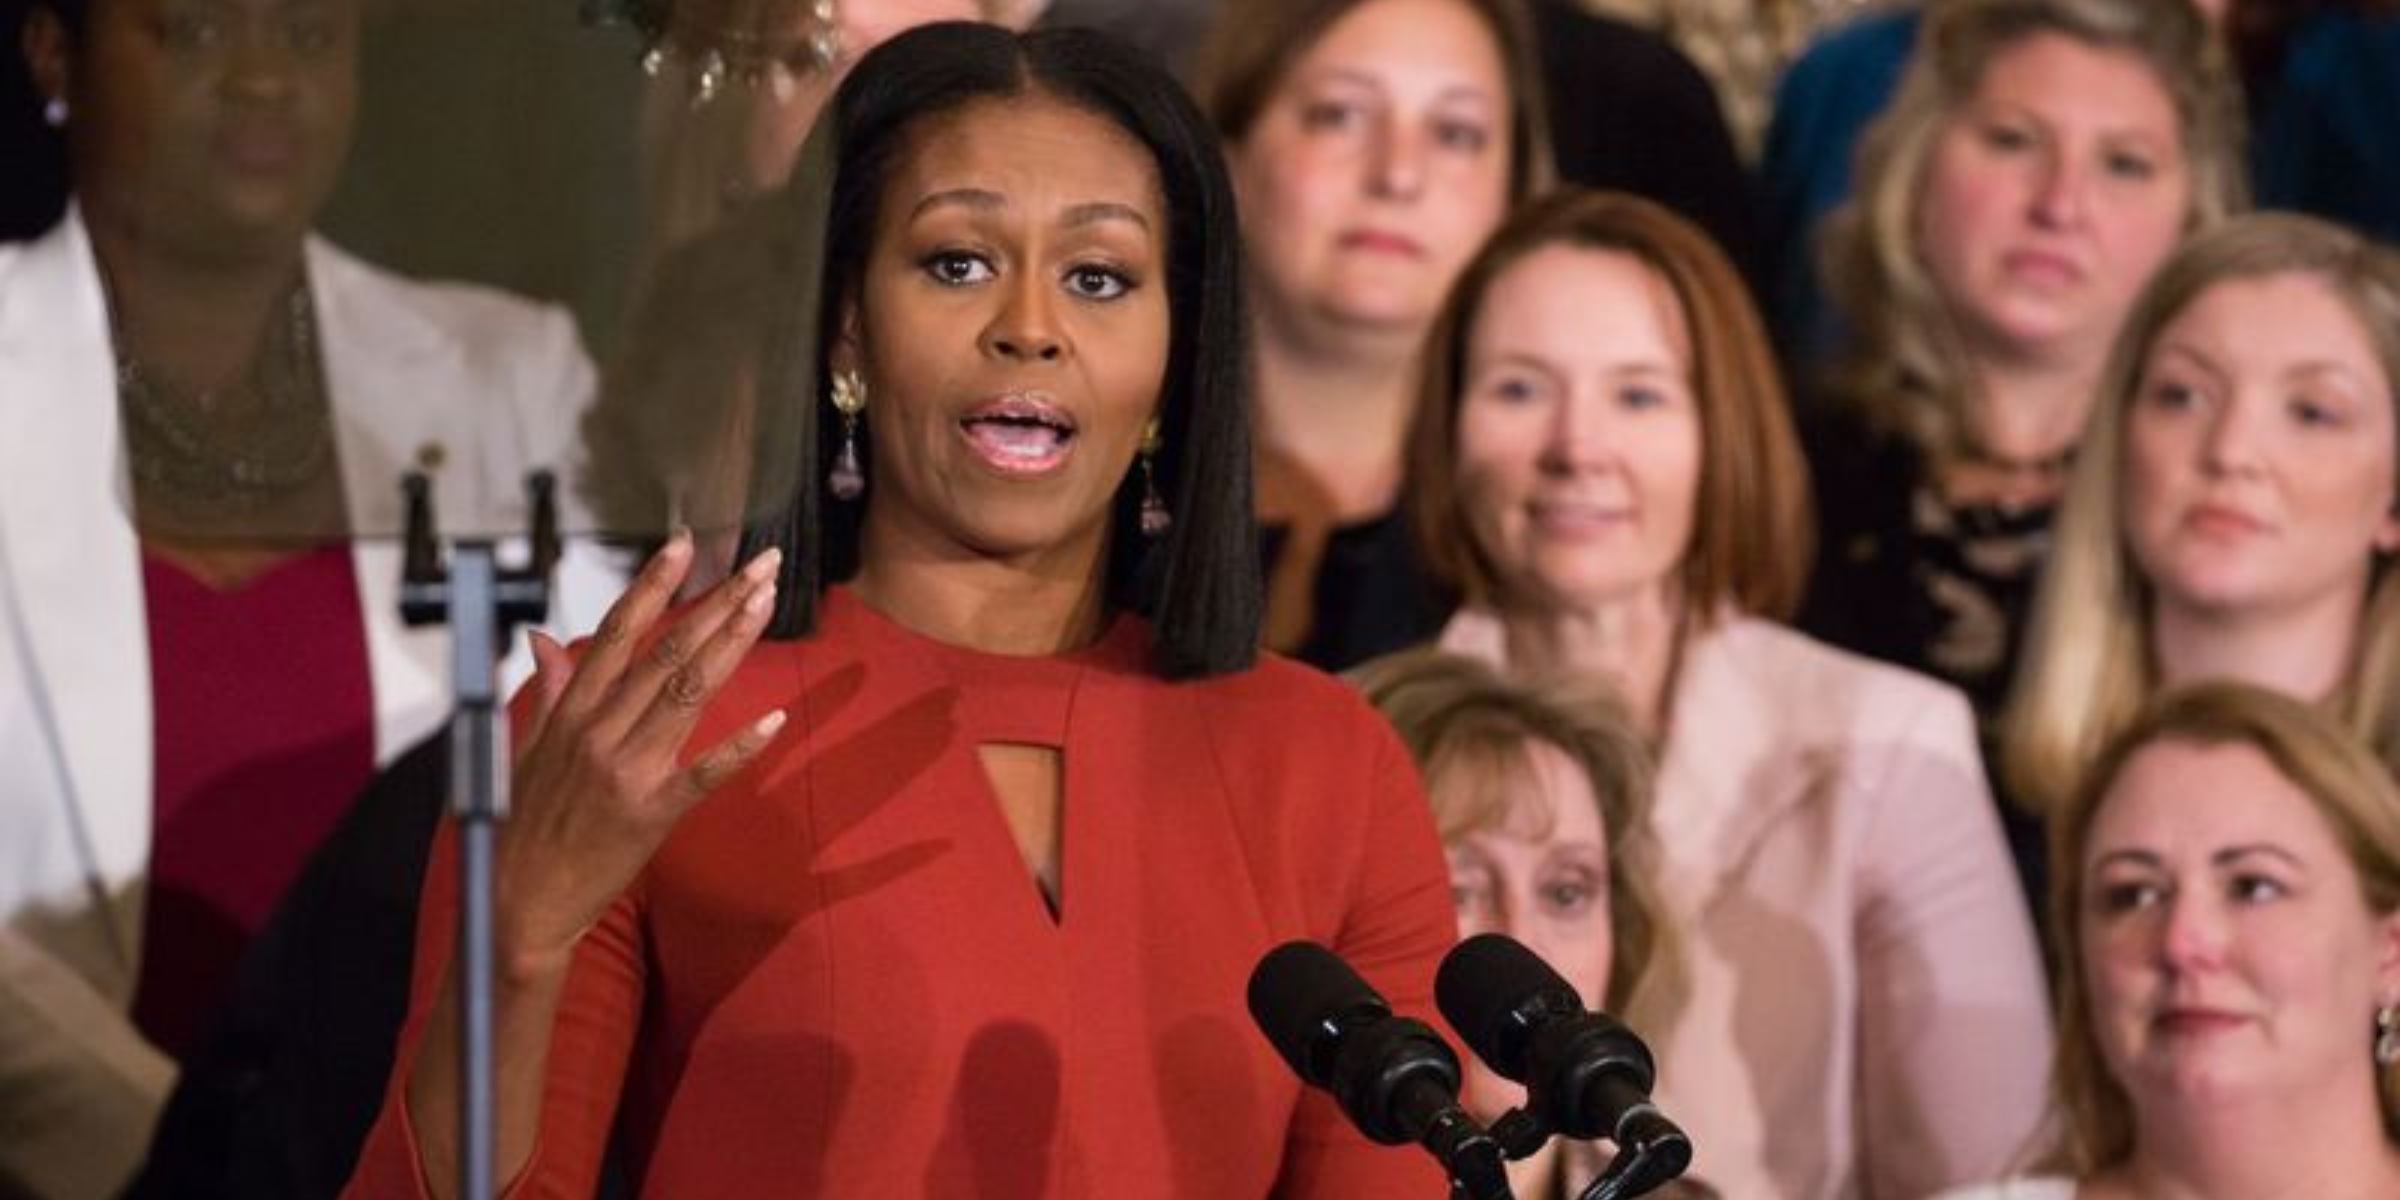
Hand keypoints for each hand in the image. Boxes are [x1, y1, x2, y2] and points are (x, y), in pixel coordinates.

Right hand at [496, 533, 785, 979]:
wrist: (519, 901)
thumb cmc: (522, 826)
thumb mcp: (524, 749)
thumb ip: (548, 690)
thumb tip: (542, 636)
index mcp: (570, 712)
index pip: (618, 633)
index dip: (653, 585)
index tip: (685, 544)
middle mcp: (598, 731)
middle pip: (667, 653)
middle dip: (717, 603)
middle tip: (761, 565)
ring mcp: (626, 770)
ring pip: (687, 693)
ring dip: (731, 645)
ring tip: (766, 604)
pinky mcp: (651, 813)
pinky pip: (703, 772)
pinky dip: (739, 745)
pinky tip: (774, 718)